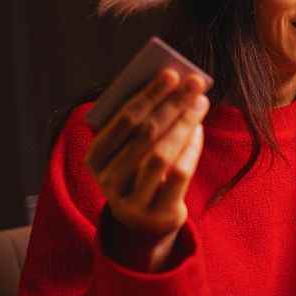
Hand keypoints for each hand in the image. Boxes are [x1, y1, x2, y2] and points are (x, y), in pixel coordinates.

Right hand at [85, 69, 209, 269]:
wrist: (144, 222)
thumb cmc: (139, 171)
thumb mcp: (130, 150)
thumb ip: (142, 123)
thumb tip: (175, 88)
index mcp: (94, 157)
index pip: (123, 120)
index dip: (149, 95)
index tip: (171, 73)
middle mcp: (108, 179)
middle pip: (144, 134)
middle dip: (172, 104)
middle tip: (194, 83)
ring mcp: (132, 199)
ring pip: (161, 155)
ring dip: (184, 124)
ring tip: (200, 103)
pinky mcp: (157, 213)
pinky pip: (178, 176)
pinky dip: (191, 149)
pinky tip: (199, 131)